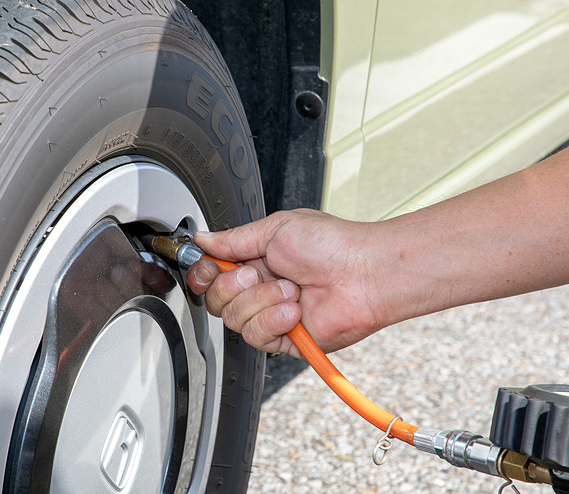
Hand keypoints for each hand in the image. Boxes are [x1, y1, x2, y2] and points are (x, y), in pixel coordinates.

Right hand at [187, 209, 390, 355]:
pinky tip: (294, 309)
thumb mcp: (275, 229)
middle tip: (258, 273)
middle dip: (233, 286)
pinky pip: (256, 336)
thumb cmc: (333, 245)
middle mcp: (260, 289)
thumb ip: (233, 239)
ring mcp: (271, 315)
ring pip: (234, 319)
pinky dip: (273, 320)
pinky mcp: (284, 338)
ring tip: (291, 289)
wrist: (365, 273)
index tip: (208, 267)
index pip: (212, 274)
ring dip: (261, 300)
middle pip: (216, 300)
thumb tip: (203, 239)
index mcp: (256, 260)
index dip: (204, 273)